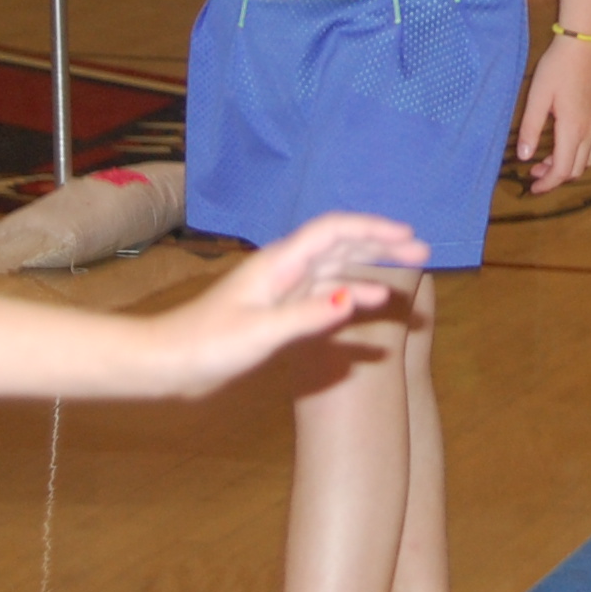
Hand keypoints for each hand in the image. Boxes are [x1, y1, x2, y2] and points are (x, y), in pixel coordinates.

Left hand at [151, 212, 425, 392]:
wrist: (168, 362)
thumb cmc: (207, 345)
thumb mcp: (260, 333)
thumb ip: (308, 315)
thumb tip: (355, 298)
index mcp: (279, 263)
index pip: (334, 231)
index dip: (373, 229)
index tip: (409, 236)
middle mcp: (284, 269)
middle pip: (340, 245)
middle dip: (381, 244)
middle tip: (422, 251)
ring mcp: (282, 289)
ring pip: (335, 269)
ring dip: (370, 267)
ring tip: (406, 273)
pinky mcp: (278, 311)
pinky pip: (324, 296)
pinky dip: (350, 296)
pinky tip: (368, 306)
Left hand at [516, 36, 590, 192]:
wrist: (588, 40)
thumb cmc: (558, 66)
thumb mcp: (537, 96)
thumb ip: (530, 128)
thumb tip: (524, 157)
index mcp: (572, 129)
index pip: (561, 170)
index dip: (547, 184)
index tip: (532, 187)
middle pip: (576, 167)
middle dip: (555, 175)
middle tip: (535, 170)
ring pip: (590, 156)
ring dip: (571, 163)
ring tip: (551, 156)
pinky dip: (589, 150)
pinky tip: (577, 141)